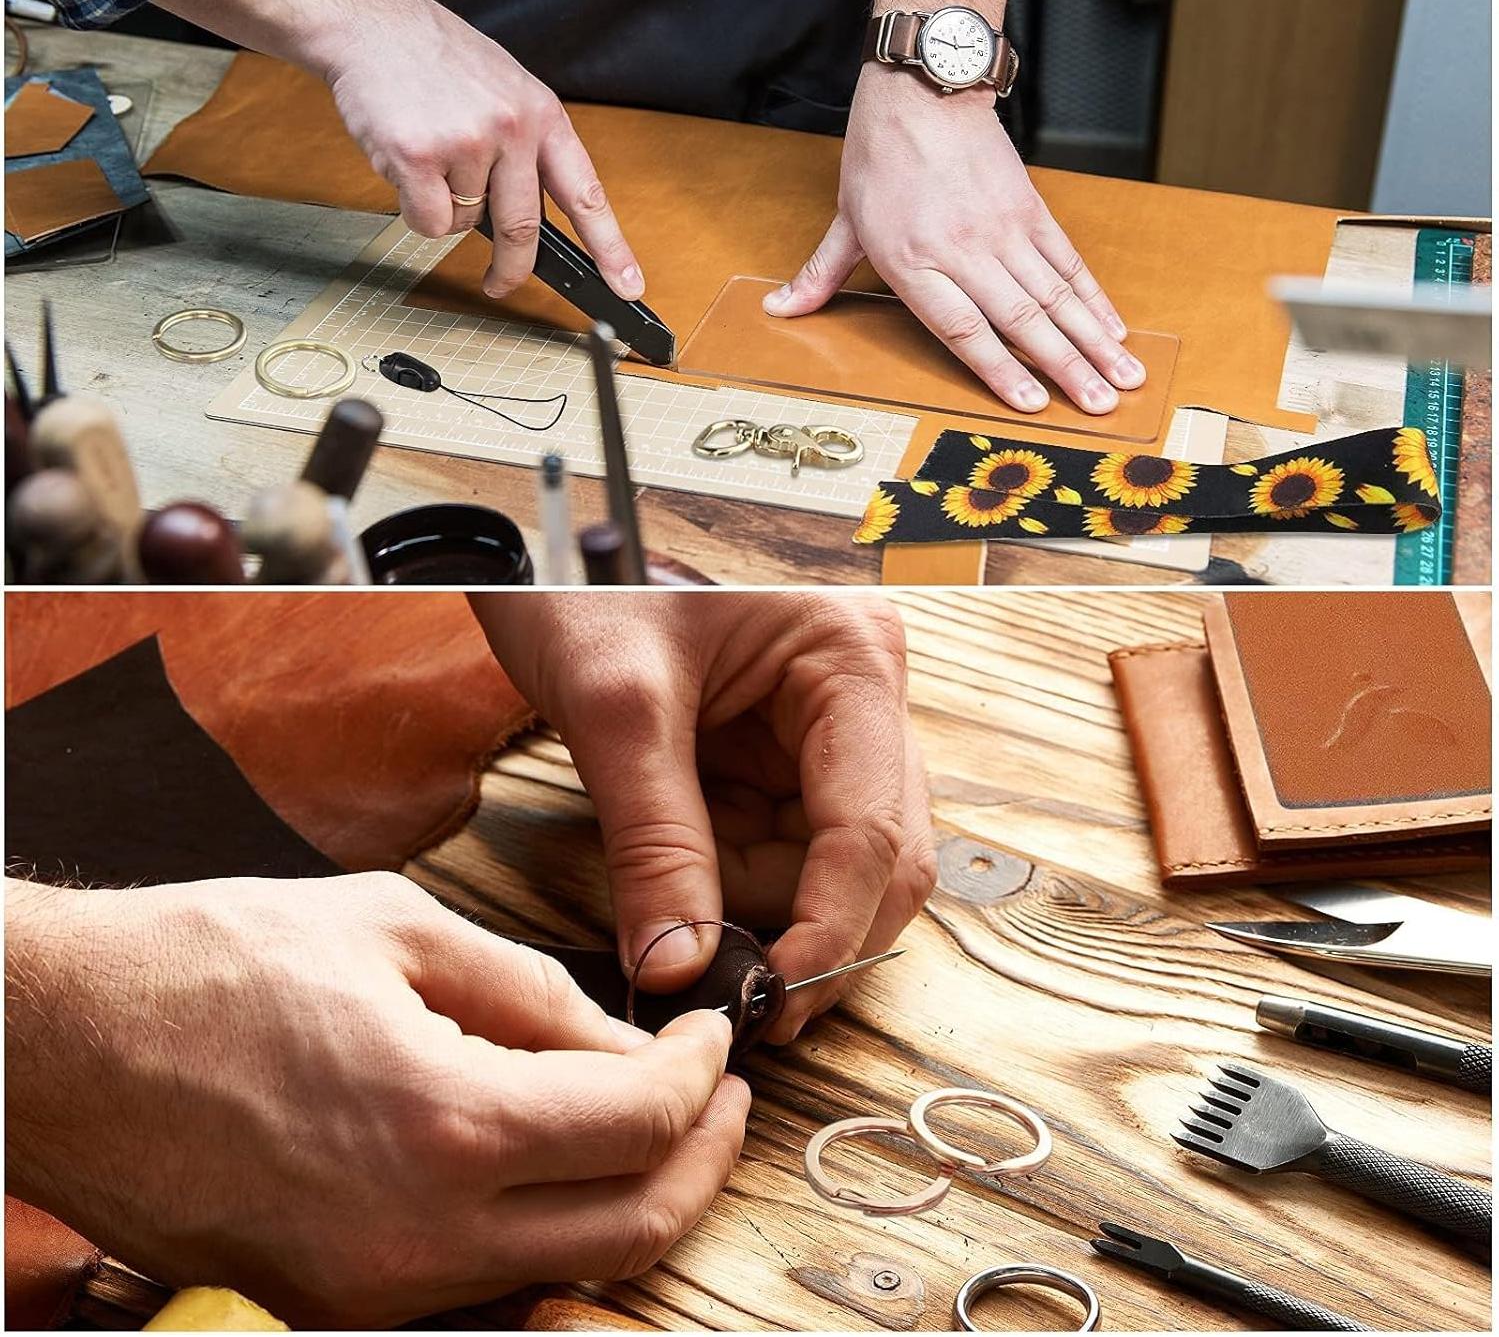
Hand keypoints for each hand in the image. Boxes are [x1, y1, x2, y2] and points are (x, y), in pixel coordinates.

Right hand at [4, 874, 745, 1325]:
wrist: (65, 1042)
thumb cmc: (212, 965)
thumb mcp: (395, 929)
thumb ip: (527, 991)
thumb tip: (615, 1039)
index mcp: (446, 1125)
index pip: (642, 1125)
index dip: (702, 1074)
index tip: (714, 1032)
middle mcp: (419, 1236)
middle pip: (633, 1227)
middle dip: (702, 1153)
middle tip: (720, 1087)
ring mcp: (374, 1288)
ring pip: (567, 1262)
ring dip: (633, 1189)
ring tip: (650, 1108)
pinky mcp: (334, 1300)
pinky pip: (484, 1274)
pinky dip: (547, 1218)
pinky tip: (551, 1146)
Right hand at [156, 0, 642, 304]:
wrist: (368, 22)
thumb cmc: (433, 57)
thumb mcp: (503, 89)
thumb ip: (524, 148)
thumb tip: (529, 218)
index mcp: (541, 114)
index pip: (585, 194)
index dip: (610, 247)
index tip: (628, 286)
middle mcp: (511, 128)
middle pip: (524, 230)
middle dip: (512, 269)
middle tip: (499, 284)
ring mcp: (467, 142)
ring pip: (464, 224)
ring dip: (442, 207)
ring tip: (427, 154)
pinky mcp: (420, 157)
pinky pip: (428, 221)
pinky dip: (413, 208)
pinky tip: (405, 163)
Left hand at [473, 592, 934, 1042]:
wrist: (541, 563)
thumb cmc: (583, 587)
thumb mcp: (615, 708)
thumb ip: (653, 842)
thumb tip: (681, 965)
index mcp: (848, 655)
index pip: (874, 824)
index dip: (833, 926)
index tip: (775, 999)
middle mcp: (857, 694)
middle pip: (878, 855)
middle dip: (806, 927)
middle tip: (734, 993)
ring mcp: (824, 731)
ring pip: (829, 868)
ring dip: (758, 906)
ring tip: (672, 895)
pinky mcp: (782, 759)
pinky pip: (781, 852)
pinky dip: (733, 885)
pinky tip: (681, 875)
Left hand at [766, 66, 1139, 413]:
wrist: (925, 86)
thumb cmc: (881, 155)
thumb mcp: (844, 220)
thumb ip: (821, 275)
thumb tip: (778, 310)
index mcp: (913, 261)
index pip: (963, 328)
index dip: (1001, 369)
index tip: (1034, 404)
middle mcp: (963, 250)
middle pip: (1022, 318)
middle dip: (1066, 367)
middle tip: (1102, 406)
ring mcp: (1002, 229)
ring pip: (1056, 294)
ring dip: (1094, 341)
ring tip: (1124, 377)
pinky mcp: (1030, 208)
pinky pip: (1067, 261)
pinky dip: (1094, 296)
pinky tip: (1116, 329)